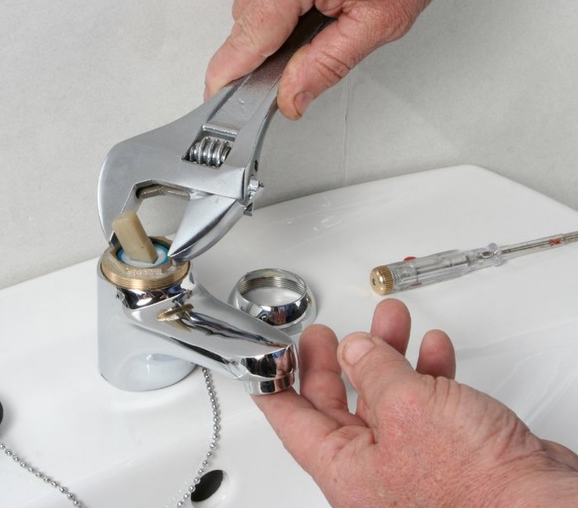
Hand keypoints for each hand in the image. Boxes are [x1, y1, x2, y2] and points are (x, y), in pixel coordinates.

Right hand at [205, 0, 450, 118]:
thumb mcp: (381, 18)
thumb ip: (329, 63)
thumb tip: (291, 95)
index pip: (249, 37)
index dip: (231, 73)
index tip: (217, 97)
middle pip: (245, 20)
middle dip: (266, 48)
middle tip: (297, 67)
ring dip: (276, 20)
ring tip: (323, 17)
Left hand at [255, 299, 577, 505]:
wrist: (542, 506)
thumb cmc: (477, 487)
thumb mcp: (407, 408)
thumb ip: (373, 370)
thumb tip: (354, 349)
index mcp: (345, 470)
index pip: (290, 420)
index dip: (275, 382)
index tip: (267, 356)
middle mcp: (372, 470)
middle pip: (336, 404)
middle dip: (335, 359)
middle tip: (326, 333)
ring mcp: (410, 461)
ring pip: (384, 398)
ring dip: (387, 354)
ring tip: (389, 320)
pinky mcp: (446, 453)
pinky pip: (423, 405)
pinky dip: (426, 372)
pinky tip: (432, 349)